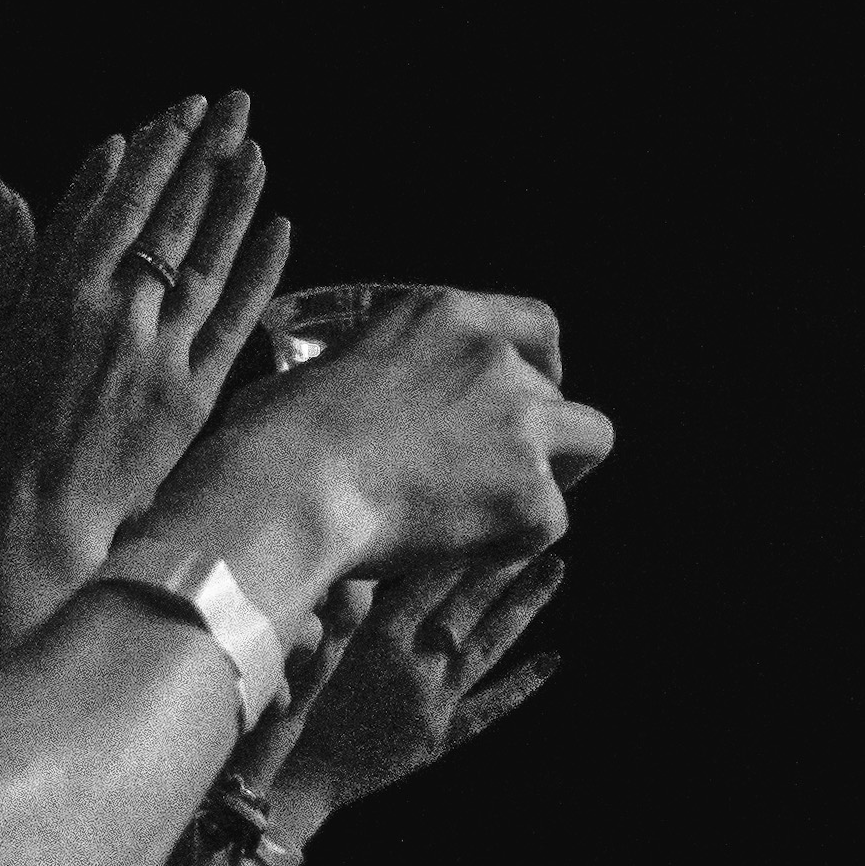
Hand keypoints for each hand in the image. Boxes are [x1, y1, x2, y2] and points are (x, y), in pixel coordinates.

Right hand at [0, 96, 288, 659]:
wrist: (27, 534)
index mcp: (50, 298)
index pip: (104, 206)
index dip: (142, 156)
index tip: (170, 113)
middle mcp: (110, 312)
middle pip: (164, 215)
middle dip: (198, 151)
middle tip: (230, 101)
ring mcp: (156, 350)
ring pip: (205, 256)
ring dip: (235, 195)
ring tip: (257, 144)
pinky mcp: (192, 393)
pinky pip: (234, 317)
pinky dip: (258, 269)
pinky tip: (281, 225)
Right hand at [161, 286, 611, 587]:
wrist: (289, 491)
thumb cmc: (275, 436)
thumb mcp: (330, 365)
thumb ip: (376, 371)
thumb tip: (361, 397)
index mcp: (447, 316)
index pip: (538, 324)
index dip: (541, 365)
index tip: (527, 393)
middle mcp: (498, 361)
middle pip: (561, 394)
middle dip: (539, 433)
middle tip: (495, 473)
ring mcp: (522, 425)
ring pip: (589, 445)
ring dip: (552, 475)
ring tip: (498, 511)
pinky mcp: (531, 495)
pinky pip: (551, 521)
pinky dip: (516, 540)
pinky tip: (464, 549)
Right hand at [278, 549, 567, 818]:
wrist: (297, 784)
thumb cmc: (287, 714)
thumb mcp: (307, 650)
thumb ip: (339, 608)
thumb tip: (361, 565)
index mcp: (380, 640)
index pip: (431, 580)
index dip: (464, 545)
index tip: (492, 513)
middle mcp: (417, 666)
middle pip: (468, 604)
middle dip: (504, 565)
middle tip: (538, 530)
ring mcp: (436, 702)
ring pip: (489, 644)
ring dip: (524, 606)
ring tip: (556, 570)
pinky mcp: (442, 737)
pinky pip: (490, 708)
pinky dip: (522, 686)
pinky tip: (552, 661)